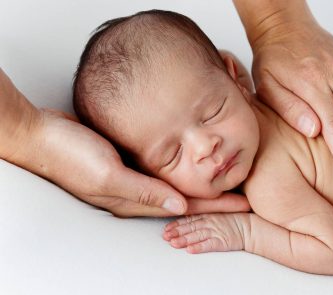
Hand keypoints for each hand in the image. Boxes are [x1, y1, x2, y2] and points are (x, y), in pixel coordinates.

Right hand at [32, 110, 250, 216]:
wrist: (43, 136)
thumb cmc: (70, 155)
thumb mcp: (107, 173)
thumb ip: (143, 191)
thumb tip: (180, 206)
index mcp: (134, 199)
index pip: (185, 206)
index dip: (216, 204)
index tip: (242, 203)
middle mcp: (137, 191)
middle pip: (186, 198)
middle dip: (216, 198)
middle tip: (243, 195)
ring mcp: (133, 177)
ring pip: (177, 185)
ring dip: (201, 184)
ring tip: (226, 180)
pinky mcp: (129, 162)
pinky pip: (163, 170)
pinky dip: (182, 169)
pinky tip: (192, 164)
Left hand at [163, 213, 248, 252]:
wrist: (251, 227)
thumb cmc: (235, 221)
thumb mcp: (218, 214)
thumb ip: (204, 215)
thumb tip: (189, 218)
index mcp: (208, 216)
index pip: (189, 220)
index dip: (177, 224)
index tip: (166, 228)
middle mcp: (210, 223)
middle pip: (190, 228)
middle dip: (176, 232)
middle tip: (165, 237)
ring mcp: (216, 232)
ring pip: (196, 236)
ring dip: (184, 240)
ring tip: (173, 244)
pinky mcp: (222, 242)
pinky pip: (209, 245)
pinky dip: (199, 247)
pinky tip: (190, 250)